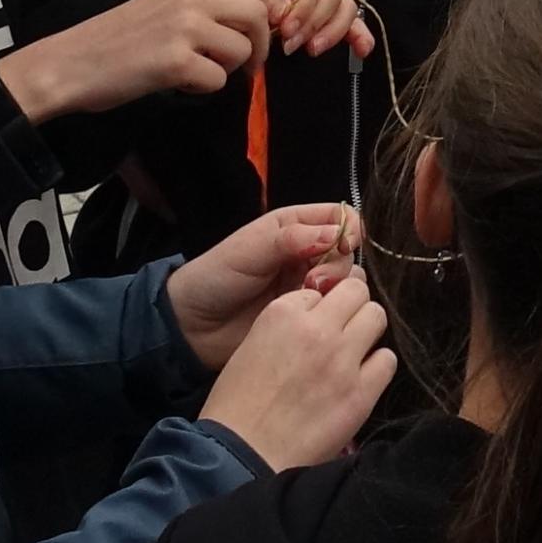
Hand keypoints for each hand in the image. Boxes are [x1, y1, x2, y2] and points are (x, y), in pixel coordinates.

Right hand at [0, 0, 283, 120]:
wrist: (68, 64)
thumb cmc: (117, 43)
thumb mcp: (166, 8)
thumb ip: (206, 9)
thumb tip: (259, 27)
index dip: (257, 27)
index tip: (247, 46)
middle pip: (258, 17)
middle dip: (256, 47)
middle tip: (241, 68)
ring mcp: (183, 26)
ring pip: (242, 50)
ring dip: (225, 69)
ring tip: (192, 71)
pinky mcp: (175, 60)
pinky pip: (218, 79)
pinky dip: (202, 88)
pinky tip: (174, 82)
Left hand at [169, 202, 359, 370]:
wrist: (193, 326)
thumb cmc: (216, 277)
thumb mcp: (250, 250)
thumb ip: (293, 238)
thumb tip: (339, 233)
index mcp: (295, 226)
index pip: (340, 216)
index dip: (349, 228)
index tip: (343, 246)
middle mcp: (309, 252)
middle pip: (348, 250)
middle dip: (338, 264)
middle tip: (313, 281)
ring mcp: (310, 284)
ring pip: (349, 279)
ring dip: (337, 287)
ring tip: (309, 298)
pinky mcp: (309, 314)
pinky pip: (336, 307)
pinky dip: (332, 309)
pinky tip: (312, 316)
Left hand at [186, 0, 373, 61]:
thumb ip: (260, 1)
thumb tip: (286, 15)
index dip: (304, 6)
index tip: (286, 31)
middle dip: (317, 21)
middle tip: (293, 47)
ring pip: (342, 6)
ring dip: (334, 30)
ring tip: (313, 50)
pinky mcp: (317, 11)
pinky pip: (344, 18)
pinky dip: (356, 33)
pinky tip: (363, 49)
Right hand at [198, 266, 393, 471]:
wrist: (240, 458)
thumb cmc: (236, 407)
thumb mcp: (250, 347)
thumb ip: (286, 325)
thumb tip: (317, 314)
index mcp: (282, 314)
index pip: (320, 289)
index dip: (318, 307)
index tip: (313, 325)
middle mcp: (317, 329)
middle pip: (357, 291)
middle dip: (351, 307)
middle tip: (342, 331)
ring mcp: (342, 360)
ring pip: (377, 317)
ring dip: (366, 332)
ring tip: (351, 354)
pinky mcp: (361, 392)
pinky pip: (387, 360)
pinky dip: (376, 367)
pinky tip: (359, 380)